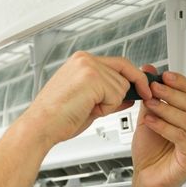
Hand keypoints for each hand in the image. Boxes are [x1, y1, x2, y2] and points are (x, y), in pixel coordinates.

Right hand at [17, 51, 151, 146]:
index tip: (144, 88)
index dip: (133, 77)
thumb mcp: (89, 104)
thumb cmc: (57, 119)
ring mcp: (88, 66)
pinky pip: (116, 94)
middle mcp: (84, 60)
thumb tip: (129, 97)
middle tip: (142, 97)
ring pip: (121, 85)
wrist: (40, 127)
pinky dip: (107, 107)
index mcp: (81, 62)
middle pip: (124, 70)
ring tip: (88, 108)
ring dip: (111, 103)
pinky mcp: (92, 77)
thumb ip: (109, 96)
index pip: (118, 63)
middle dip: (129, 89)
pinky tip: (88, 109)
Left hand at [131, 67, 185, 186]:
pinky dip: (164, 126)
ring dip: (165, 109)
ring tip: (149, 104)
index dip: (179, 82)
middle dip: (169, 93)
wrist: (147, 177)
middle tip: (153, 88)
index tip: (163, 76)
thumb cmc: (150, 152)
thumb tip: (149, 71)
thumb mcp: (148, 117)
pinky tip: (151, 122)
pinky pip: (180, 136)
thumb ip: (151, 96)